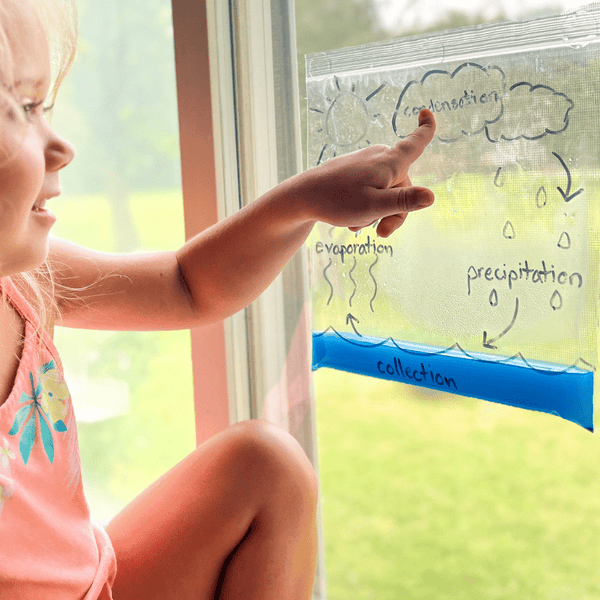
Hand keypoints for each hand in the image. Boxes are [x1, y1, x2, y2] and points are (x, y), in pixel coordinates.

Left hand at [294, 108, 435, 237]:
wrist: (302, 198)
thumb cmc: (337, 201)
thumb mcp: (374, 206)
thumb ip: (404, 202)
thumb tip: (431, 197)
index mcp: (389, 162)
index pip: (415, 143)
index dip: (426, 129)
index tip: (426, 112)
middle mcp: (380, 157)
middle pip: (403, 187)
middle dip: (395, 212)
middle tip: (380, 234)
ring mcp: (367, 164)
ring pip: (386, 193)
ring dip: (376, 212)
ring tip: (356, 224)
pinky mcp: (356, 172)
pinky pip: (372, 191)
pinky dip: (366, 207)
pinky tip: (351, 220)